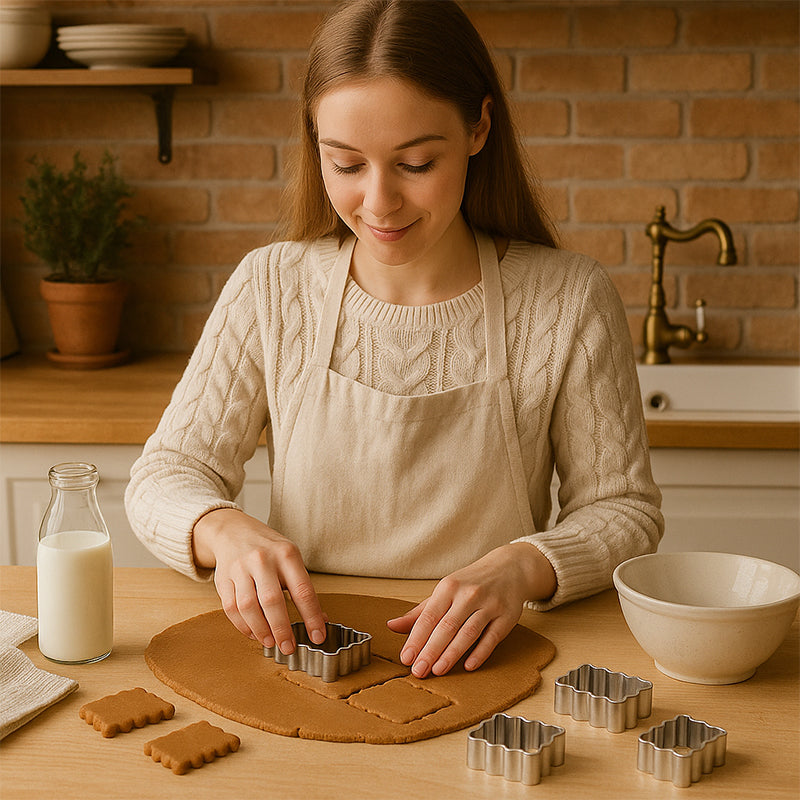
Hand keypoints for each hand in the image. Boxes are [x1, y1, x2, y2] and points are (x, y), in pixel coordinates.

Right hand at [192, 508, 326, 653]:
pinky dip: (243, 626)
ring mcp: (240, 568)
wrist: (233, 531)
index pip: (302, 590)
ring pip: (249, 606)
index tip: (317, 637)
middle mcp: (262, 559)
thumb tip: (320, 619)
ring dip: (261, 630)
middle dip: (282, 629)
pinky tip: (253, 633)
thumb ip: (303, 588)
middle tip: (289, 648)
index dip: (311, 616)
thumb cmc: (268, 550)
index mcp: (286, 554)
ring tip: (270, 643)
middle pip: (272, 601)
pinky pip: (231, 608)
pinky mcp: (222, 578)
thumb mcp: (290, 559)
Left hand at [386, 543, 555, 677]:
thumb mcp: (445, 591)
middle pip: (447, 626)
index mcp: (449, 587)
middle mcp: (469, 594)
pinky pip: (492, 637)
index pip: (429, 616)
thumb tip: (391, 626)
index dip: (416, 638)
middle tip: (418, 671)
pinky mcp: (507, 616)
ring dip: (452, 653)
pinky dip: (480, 653)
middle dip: (431, 650)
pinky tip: (468, 666)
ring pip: (468, 632)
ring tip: (438, 671)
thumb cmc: (470, 583)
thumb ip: (420, 612)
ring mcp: (489, 605)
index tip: (406, 658)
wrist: (509, 569)